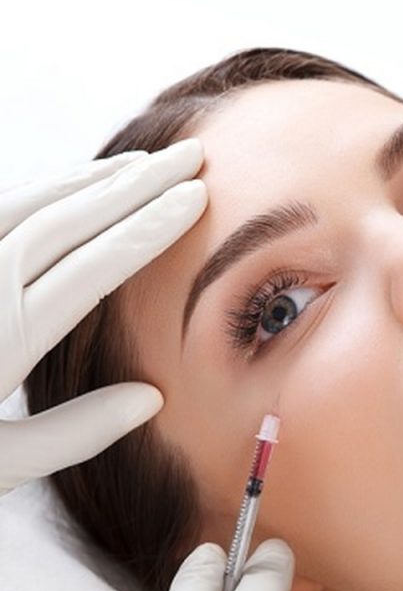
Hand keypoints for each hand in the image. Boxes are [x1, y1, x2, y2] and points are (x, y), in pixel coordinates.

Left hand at [0, 139, 206, 494]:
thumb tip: (149, 398)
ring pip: (28, 204)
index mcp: (4, 340)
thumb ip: (74, 433)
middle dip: (135, 184)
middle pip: (67, 219)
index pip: (95, 264)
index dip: (151, 227)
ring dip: (91, 179)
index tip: (195, 198)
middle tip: (188, 157)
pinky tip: (72, 186)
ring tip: (142, 166)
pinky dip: (41, 191)